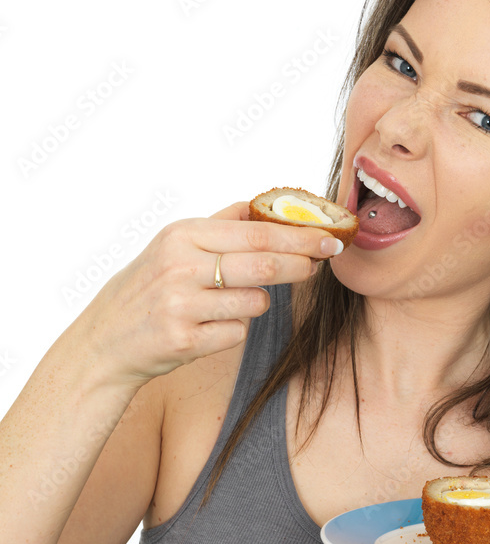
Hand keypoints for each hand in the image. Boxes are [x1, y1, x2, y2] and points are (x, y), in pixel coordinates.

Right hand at [69, 201, 343, 387]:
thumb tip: (262, 203)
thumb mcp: (173, 244)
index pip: (257, 232)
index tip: (330, 238)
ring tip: (231, 301)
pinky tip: (208, 325)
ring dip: (259, 302)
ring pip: (256, 302)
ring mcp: (181, 305)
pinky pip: (237, 332)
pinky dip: (234, 328)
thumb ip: (219, 224)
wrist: (105, 341)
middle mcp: (180, 266)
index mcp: (182, 235)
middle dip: (301, 264)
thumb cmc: (147, 288)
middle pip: (264, 264)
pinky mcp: (185, 340)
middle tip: (322, 262)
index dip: (300, 236)